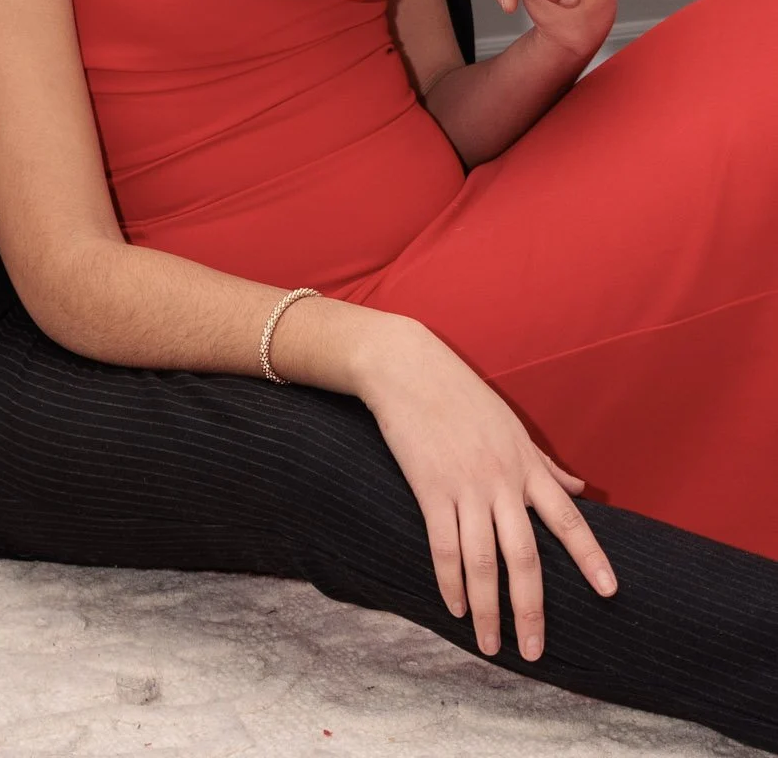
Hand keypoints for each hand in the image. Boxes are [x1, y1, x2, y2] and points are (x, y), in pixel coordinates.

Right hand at [355, 313, 616, 659]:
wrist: (407, 367)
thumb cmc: (461, 394)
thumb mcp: (512, 424)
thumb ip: (545, 463)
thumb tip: (580, 487)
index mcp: (526, 465)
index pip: (567, 518)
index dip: (590, 555)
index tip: (610, 591)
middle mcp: (501, 480)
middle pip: (525, 556)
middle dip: (531, 609)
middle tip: (536, 650)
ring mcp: (465, 486)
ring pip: (483, 561)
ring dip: (488, 609)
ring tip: (490, 646)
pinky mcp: (430, 488)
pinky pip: (443, 546)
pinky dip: (450, 582)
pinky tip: (455, 608)